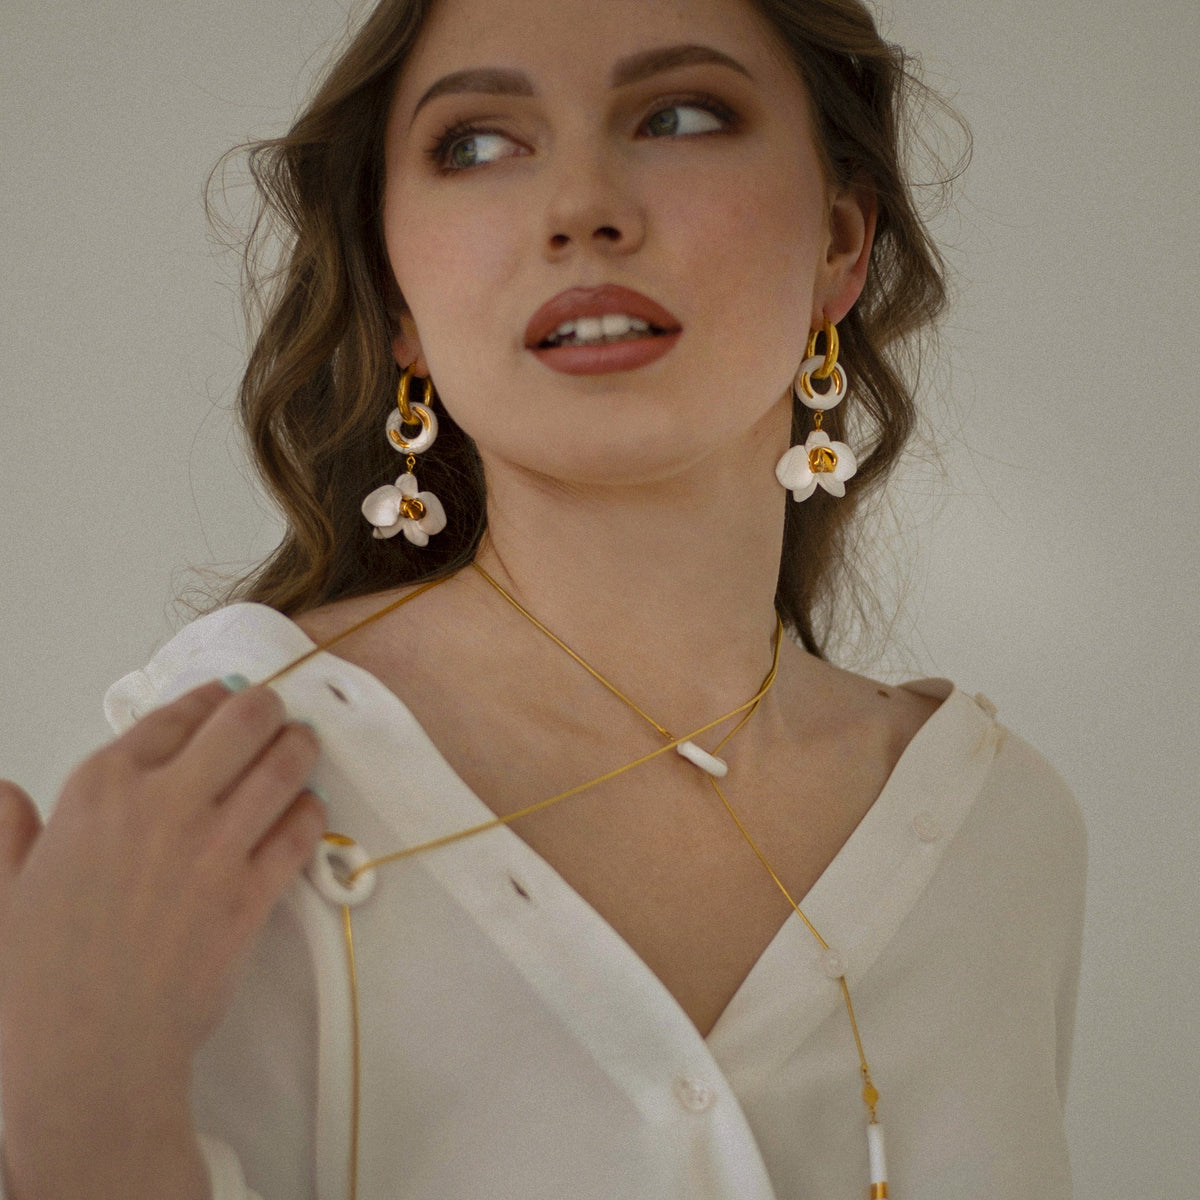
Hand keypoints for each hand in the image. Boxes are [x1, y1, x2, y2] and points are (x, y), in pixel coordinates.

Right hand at [0, 679, 325, 1198]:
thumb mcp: (4, 892)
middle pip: (241, 721)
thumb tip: (5, 795)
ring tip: (304, 744)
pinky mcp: (252, 890)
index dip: (209, 700)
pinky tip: (310, 807)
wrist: (89, 1051)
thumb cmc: (39, 977)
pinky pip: (299, 831)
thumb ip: (7, 834)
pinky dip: (311, 811)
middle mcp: (161, 803)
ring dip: (300, 746)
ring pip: (280, 766)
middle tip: (277, 712)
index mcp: (99, 790)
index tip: (225, 698)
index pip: (172, 715)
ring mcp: (212, 845)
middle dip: (267, 706)